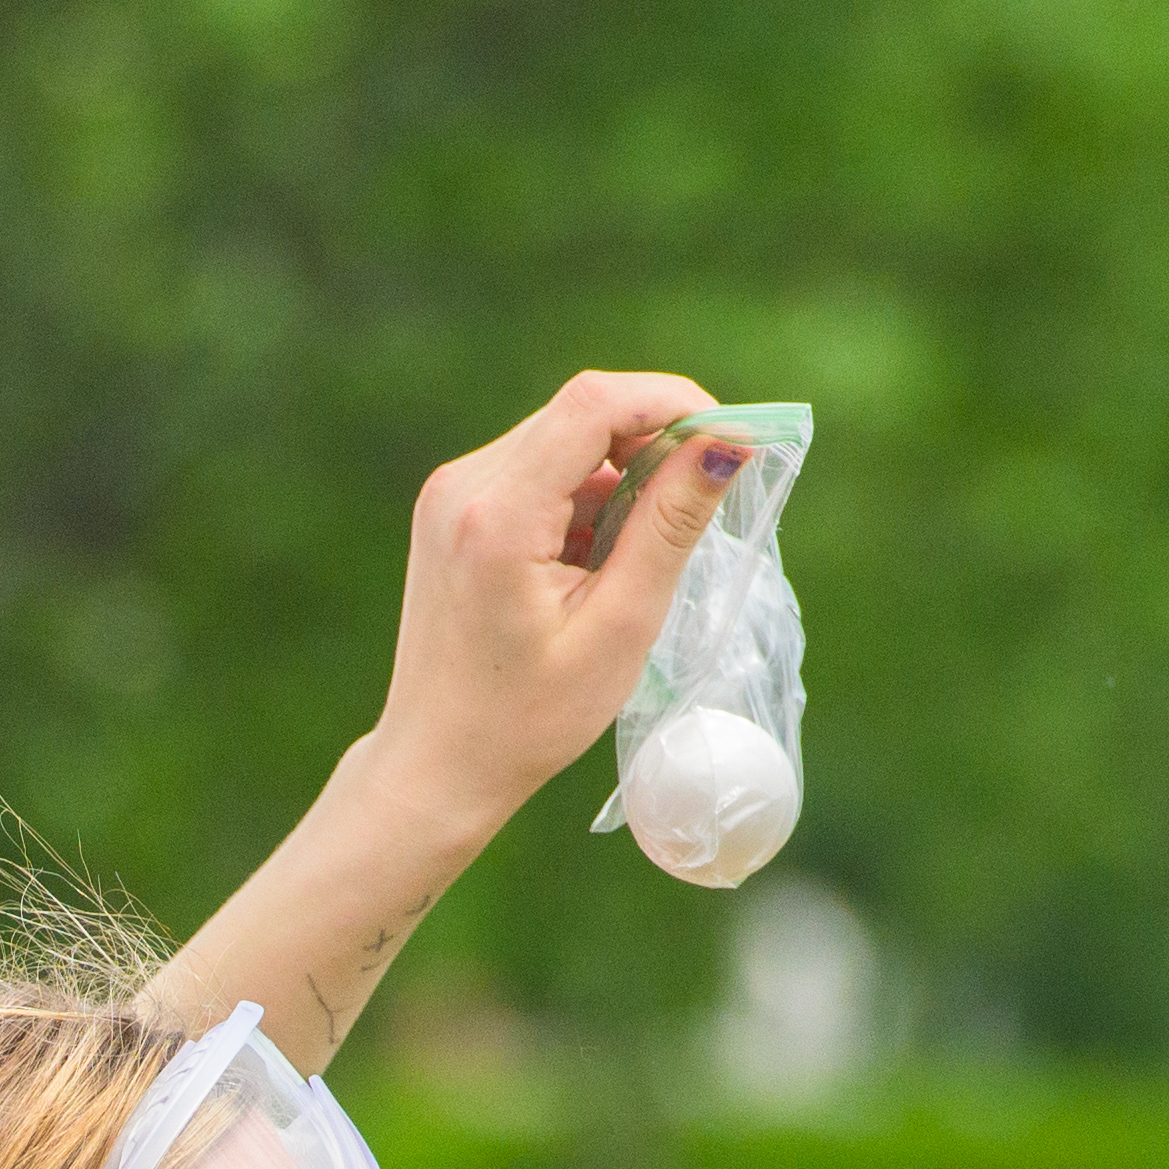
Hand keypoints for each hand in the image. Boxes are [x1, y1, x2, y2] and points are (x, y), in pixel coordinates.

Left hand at [365, 371, 748, 844]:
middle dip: (654, 441)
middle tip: (698, 505)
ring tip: (629, 565)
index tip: (731, 440)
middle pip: (581, 413)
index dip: (673, 403)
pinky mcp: (452, 509)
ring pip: (563, 440)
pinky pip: (537, 470)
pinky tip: (591, 567)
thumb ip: (671, 525)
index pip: (594, 405)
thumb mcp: (619, 626)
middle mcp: (462, 487)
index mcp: (497, 516)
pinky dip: (584, 499)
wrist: (436, 764)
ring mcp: (449, 495)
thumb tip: (729, 441)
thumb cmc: (527, 720)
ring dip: (620, 477)